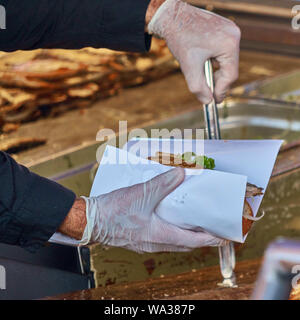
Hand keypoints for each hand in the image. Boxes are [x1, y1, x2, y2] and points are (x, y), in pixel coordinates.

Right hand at [80, 167, 225, 252]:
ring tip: (194, 221)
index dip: (212, 238)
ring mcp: (147, 243)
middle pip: (187, 244)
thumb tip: (180, 173)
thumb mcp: (142, 193)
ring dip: (187, 234)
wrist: (90, 221)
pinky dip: (172, 231)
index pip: (195, 241)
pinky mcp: (139, 239)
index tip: (225, 235)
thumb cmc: (113, 212)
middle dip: (202, 237)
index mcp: (160, 236)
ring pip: (174, 242)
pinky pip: (162, 238)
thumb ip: (163, 182)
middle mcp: (156, 244)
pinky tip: (169, 218)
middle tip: (211, 225)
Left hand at [147, 0, 240, 103]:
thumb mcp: (189, 67)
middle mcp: (234, 35)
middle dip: (217, 81)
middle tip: (208, 92)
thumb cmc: (180, 39)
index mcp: (229, 44)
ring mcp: (229, 30)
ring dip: (215, 70)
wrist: (171, 16)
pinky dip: (213, 60)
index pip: (230, 75)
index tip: (215, 101)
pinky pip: (222, 50)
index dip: (222, 91)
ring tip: (202, 76)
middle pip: (229, 67)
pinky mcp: (223, 28)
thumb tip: (208, 101)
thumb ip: (199, 88)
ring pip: (225, 59)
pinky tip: (202, 62)